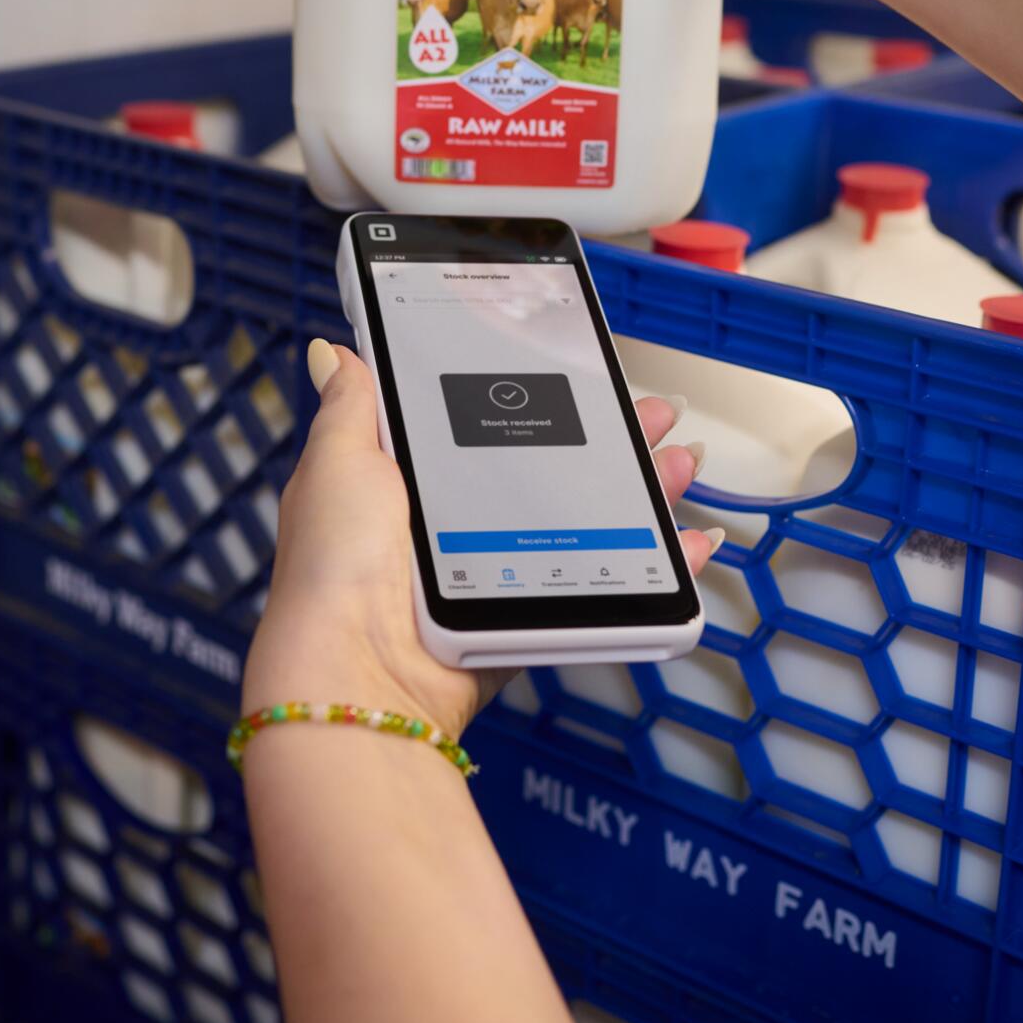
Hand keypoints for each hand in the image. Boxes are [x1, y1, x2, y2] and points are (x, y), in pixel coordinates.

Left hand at [241, 340, 723, 745]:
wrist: (358, 670)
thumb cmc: (335, 565)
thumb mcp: (338, 464)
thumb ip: (352, 408)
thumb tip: (333, 352)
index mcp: (410, 483)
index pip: (488, 425)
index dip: (540, 397)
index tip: (585, 373)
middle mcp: (456, 525)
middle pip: (551, 471)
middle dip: (610, 438)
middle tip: (651, 414)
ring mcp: (497, 572)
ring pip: (587, 522)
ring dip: (642, 490)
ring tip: (679, 460)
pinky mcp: (526, 617)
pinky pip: (602, 589)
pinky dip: (656, 570)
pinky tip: (689, 544)